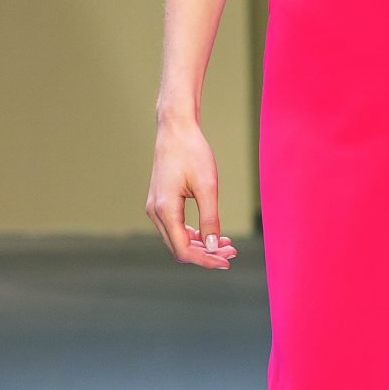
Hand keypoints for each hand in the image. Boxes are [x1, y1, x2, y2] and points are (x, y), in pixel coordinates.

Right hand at [145, 112, 237, 270]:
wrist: (175, 128)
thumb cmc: (192, 152)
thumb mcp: (207, 186)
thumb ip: (210, 219)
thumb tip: (214, 247)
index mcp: (165, 210)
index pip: (184, 250)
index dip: (206, 260)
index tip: (228, 260)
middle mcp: (155, 212)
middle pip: (180, 248)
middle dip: (207, 254)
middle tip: (233, 251)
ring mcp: (155, 207)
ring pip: (178, 239)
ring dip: (202, 245)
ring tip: (227, 244)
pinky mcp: (160, 202)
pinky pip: (175, 227)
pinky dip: (194, 234)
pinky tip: (212, 234)